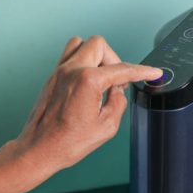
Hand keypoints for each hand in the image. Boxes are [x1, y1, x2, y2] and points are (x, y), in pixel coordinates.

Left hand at [8, 36, 161, 185]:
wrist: (41, 148)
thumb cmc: (68, 141)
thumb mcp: (107, 126)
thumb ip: (118, 102)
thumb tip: (118, 91)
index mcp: (87, 81)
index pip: (122, 69)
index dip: (142, 71)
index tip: (152, 72)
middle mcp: (71, 70)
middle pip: (99, 45)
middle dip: (114, 60)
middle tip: (118, 80)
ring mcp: (59, 71)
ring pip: (81, 44)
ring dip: (96, 56)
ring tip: (102, 77)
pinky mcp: (52, 77)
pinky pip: (69, 55)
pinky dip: (83, 61)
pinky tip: (89, 80)